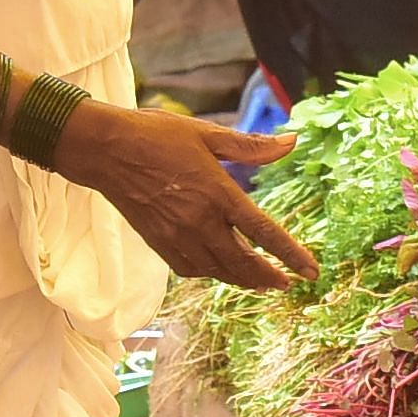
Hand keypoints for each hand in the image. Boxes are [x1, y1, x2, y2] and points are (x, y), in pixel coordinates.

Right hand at [49, 99, 316, 292]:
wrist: (105, 151)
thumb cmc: (156, 135)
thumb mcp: (207, 134)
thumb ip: (251, 146)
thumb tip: (292, 142)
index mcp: (218, 193)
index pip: (264, 232)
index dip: (292, 255)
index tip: (312, 273)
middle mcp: (200, 221)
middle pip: (243, 263)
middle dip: (268, 276)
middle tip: (285, 283)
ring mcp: (178, 236)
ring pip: (218, 271)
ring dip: (242, 279)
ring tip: (260, 281)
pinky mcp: (159, 243)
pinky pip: (191, 269)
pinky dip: (211, 272)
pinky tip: (219, 268)